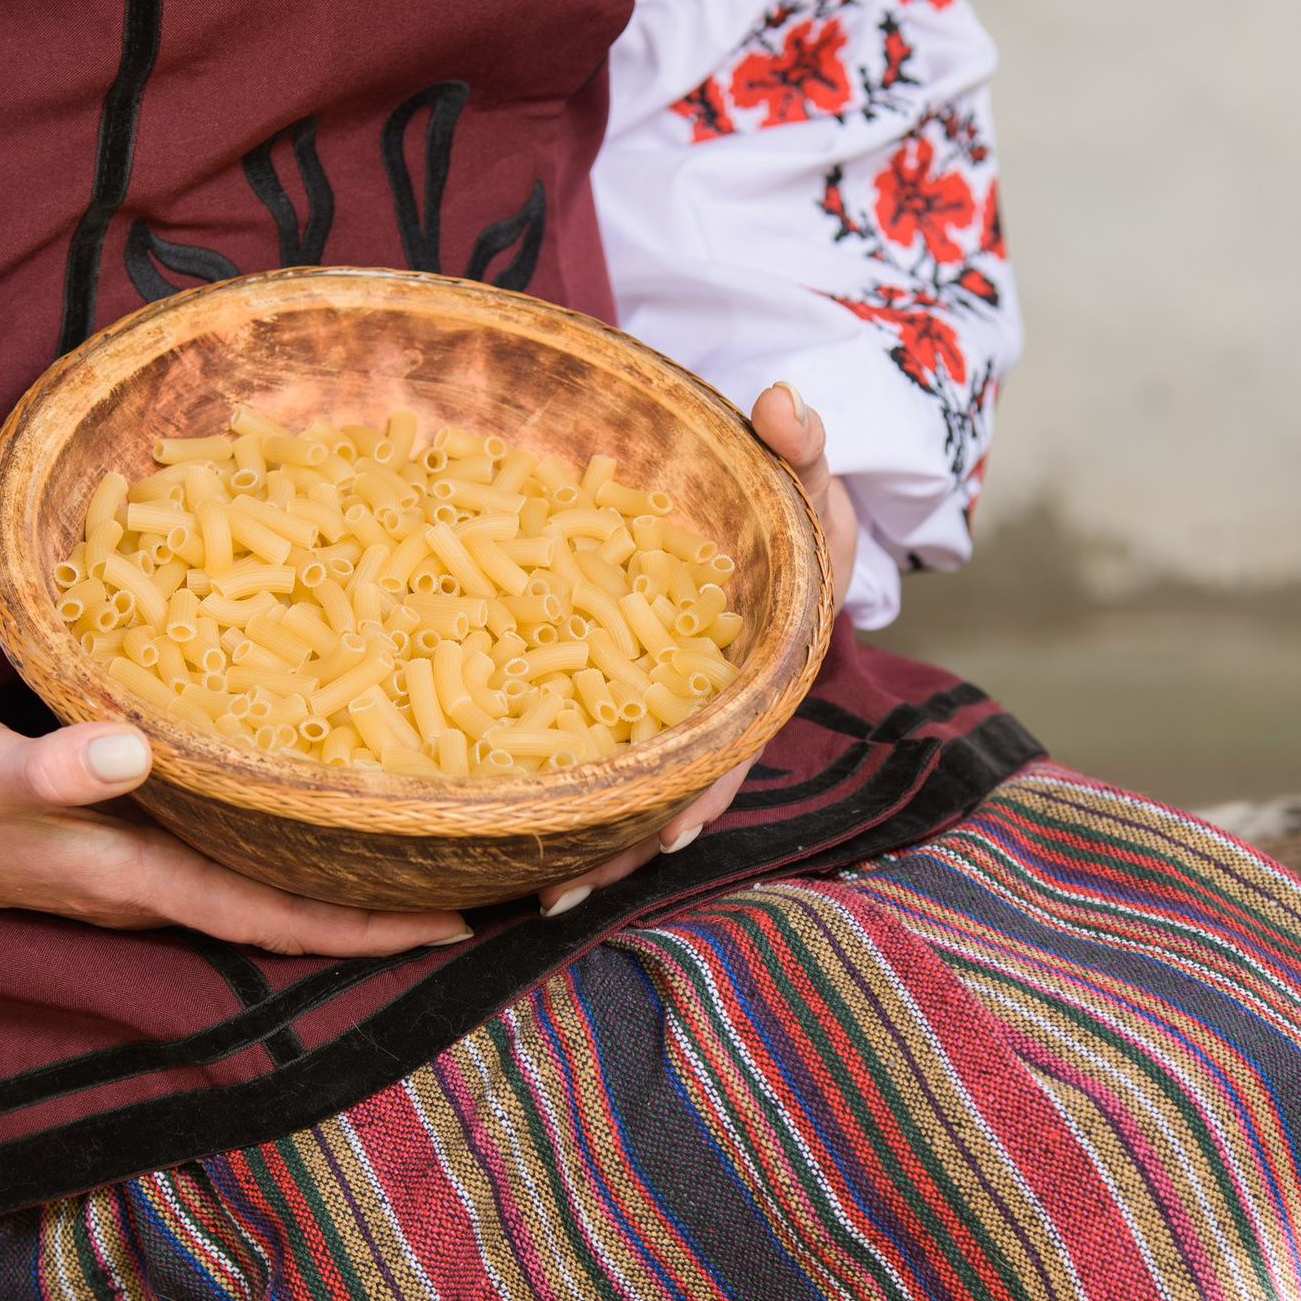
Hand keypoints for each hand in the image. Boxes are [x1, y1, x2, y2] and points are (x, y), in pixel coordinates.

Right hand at [0, 692, 471, 956]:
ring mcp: (136, 866)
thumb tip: (132, 752)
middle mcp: (149, 886)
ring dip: (336, 880)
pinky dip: (281, 840)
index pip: (273, 917)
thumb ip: (53, 766)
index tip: (454, 925)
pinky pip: (226, 850)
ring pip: (260, 884)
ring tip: (423, 852)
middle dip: (377, 911)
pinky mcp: (119, 833)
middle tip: (480, 889)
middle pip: (286, 913)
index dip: (363, 927)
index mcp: (134, 880)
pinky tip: (318, 809)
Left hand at [535, 381, 856, 913]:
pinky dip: (559, 797)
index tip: (666, 833)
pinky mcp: (628, 703)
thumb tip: (779, 404)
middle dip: (620, 849)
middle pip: (671, 795)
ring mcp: (670, 714)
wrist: (759, 514)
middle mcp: (718, 709)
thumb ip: (799, 443)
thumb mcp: (802, 470)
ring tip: (517, 894)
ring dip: (583, 846)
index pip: (736, 743)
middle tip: (553, 896)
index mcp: (765, 671)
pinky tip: (498, 829)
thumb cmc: (788, 499)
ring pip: (630, 795)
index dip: (703, 791)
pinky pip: (595, 759)